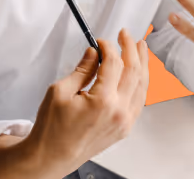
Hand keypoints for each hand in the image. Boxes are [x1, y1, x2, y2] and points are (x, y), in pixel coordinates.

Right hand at [1, 29, 148, 178]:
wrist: (51, 157)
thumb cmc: (52, 129)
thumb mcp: (60, 91)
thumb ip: (82, 69)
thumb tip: (95, 53)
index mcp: (102, 101)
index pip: (114, 63)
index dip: (109, 47)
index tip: (102, 41)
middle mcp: (118, 112)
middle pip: (134, 71)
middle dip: (131, 48)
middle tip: (126, 35)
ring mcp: (124, 122)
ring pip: (142, 85)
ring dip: (143, 63)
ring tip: (140, 48)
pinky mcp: (125, 128)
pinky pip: (140, 101)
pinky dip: (141, 83)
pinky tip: (139, 74)